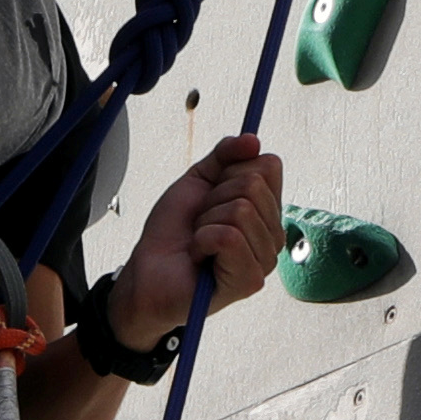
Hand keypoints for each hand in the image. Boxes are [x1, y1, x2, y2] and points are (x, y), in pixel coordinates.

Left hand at [119, 137, 284, 347]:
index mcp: (266, 212)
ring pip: (242, 210)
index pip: (269, 166)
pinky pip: (230, 236)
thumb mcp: (197, 182)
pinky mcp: (250, 280)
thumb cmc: (173, 234)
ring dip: (206, 222)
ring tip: (199, 241)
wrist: (148, 271)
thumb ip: (224, 156)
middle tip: (200, 223)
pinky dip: (203, 240)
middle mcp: (272, 236)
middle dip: (214, 198)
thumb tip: (253, 139)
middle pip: (254, 185)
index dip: (231, 171)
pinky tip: (199, 255)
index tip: (211, 193)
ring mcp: (264, 260)